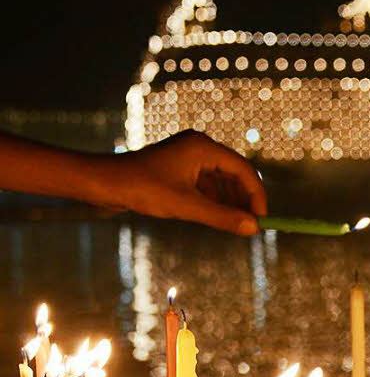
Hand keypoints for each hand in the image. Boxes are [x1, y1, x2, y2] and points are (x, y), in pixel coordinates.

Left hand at [109, 131, 266, 233]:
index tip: (261, 219)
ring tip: (234, 224)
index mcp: (203, 147)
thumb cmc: (141, 189)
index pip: (243, 169)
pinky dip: (213, 200)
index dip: (256, 195)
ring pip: (220, 180)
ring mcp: (187, 157)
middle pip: (234, 173)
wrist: (102, 183)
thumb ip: (221, 217)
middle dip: (243, 199)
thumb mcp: (185, 206)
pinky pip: (205, 183)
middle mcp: (198, 147)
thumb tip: (252, 228)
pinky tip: (214, 217)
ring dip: (228, 201)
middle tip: (250, 225)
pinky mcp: (178, 168)